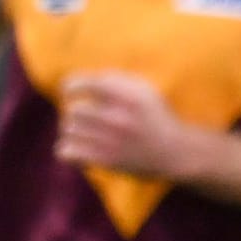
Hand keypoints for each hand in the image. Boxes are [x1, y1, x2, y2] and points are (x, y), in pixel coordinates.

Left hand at [56, 71, 191, 180]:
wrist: (174, 152)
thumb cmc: (155, 117)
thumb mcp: (143, 90)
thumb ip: (116, 80)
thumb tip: (84, 79)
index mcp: (127, 96)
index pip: (85, 84)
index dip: (70, 86)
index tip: (69, 90)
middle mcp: (118, 118)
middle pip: (74, 110)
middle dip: (75, 112)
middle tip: (81, 116)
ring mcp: (111, 141)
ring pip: (70, 130)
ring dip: (72, 130)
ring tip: (81, 132)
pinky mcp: (106, 161)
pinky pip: (67, 152)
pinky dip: (66, 149)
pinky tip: (75, 148)